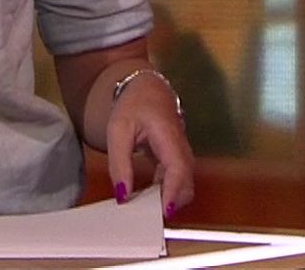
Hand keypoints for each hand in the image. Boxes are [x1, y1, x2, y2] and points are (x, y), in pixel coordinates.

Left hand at [106, 73, 194, 219]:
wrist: (147, 88)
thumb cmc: (134, 104)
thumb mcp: (117, 130)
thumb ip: (119, 164)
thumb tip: (122, 195)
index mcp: (168, 135)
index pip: (179, 168)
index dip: (173, 191)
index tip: (164, 210)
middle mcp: (181, 147)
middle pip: (187, 183)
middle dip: (171, 202)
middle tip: (147, 216)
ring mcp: (182, 154)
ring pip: (184, 186)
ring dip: (168, 200)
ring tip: (144, 208)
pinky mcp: (177, 160)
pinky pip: (177, 182)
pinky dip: (165, 193)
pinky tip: (146, 198)